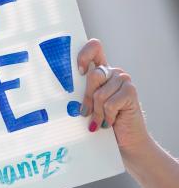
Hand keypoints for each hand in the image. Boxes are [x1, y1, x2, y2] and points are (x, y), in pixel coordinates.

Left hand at [77, 39, 152, 158]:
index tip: (79, 71)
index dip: (85, 54)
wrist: (124, 140)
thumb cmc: (100, 121)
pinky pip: (109, 103)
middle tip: (85, 113)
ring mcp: (123, 80)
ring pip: (100, 93)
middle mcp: (112, 71)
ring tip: (98, 121)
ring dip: (97, 112)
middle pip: (93, 75)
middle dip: (87, 98)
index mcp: (99, 70)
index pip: (94, 47)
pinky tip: (109, 122)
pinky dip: (106, 116)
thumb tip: (55, 90)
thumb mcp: (85, 104)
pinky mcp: (131, 91)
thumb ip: (77, 92)